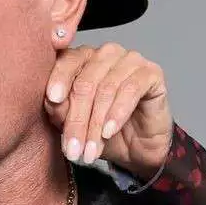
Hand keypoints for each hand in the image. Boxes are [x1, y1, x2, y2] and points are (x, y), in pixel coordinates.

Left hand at [44, 43, 172, 179]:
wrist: (136, 148)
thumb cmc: (102, 131)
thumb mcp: (73, 123)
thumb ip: (59, 108)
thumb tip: (53, 101)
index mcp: (82, 58)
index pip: (67, 61)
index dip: (58, 79)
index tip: (53, 99)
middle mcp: (105, 54)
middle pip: (85, 82)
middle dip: (77, 119)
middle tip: (72, 148)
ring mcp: (130, 60)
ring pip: (106, 89)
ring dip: (96, 124)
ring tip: (90, 150)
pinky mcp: (152, 73)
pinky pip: (131, 90)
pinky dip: (117, 114)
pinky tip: (109, 132)